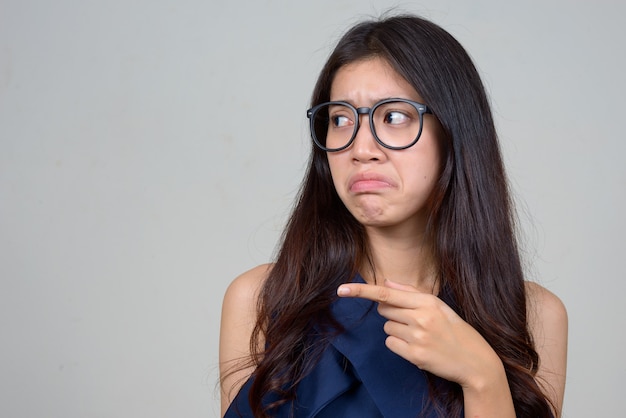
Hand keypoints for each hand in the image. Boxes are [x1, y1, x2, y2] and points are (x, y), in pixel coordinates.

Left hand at [337, 279, 503, 389]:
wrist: (476, 362)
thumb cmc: (456, 331)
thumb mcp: (439, 306)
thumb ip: (411, 293)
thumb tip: (386, 282)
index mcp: (427, 301)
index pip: (386, 293)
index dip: (361, 291)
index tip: (342, 289)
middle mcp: (421, 317)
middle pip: (383, 311)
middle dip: (392, 314)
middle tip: (414, 322)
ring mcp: (417, 337)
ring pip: (387, 328)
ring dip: (397, 331)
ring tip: (420, 336)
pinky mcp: (415, 355)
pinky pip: (391, 344)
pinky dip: (399, 346)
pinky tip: (417, 347)